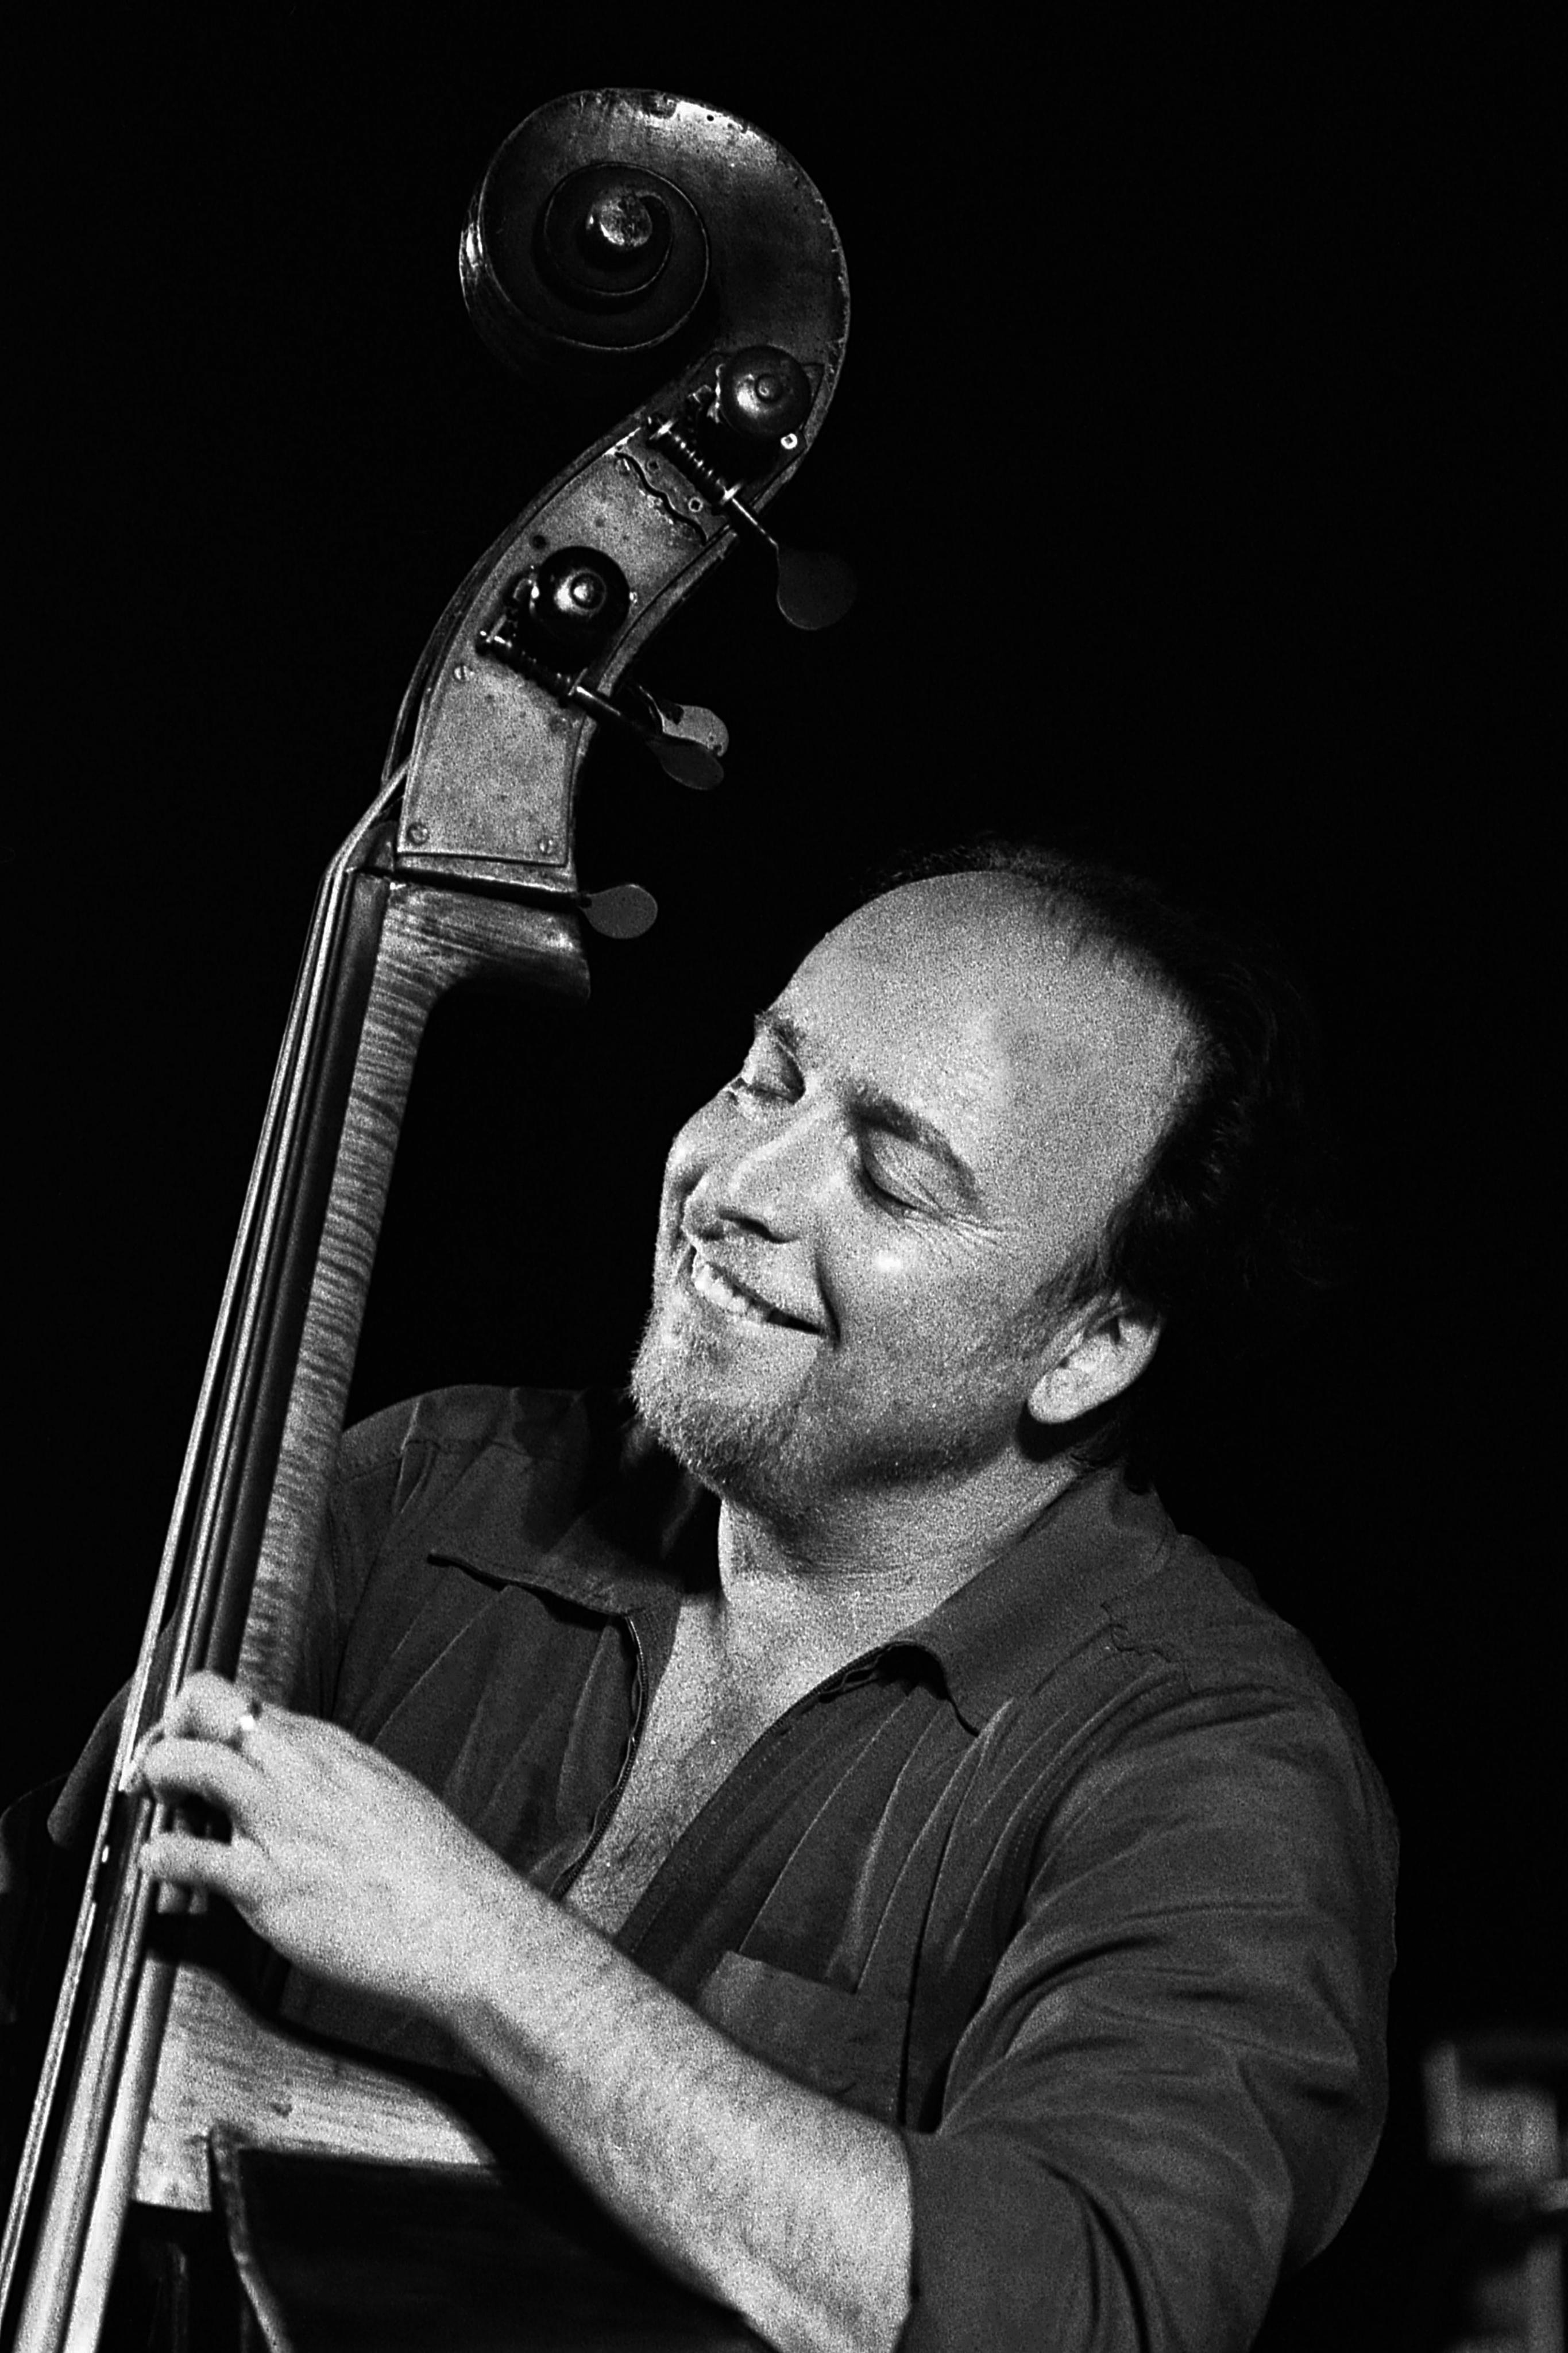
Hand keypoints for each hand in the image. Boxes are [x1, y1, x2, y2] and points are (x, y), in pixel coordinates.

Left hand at [135, 1671, 515, 2016]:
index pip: (237, 1697)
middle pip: (205, 1703)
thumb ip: (326, 1778)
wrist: (468, 1924)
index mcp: (328, 1746)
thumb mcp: (381, 1790)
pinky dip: (161, 1857)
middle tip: (160, 1775)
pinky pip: (193, 1858)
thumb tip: (281, 1778)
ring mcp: (285, 1824)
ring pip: (190, 1764)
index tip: (185, 1746)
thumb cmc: (433, 1869)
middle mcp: (301, 1770)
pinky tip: (160, 1865)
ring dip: (158, 1779)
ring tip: (162, 1810)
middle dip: (166, 1732)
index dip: (193, 1717)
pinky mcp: (272, 1885)